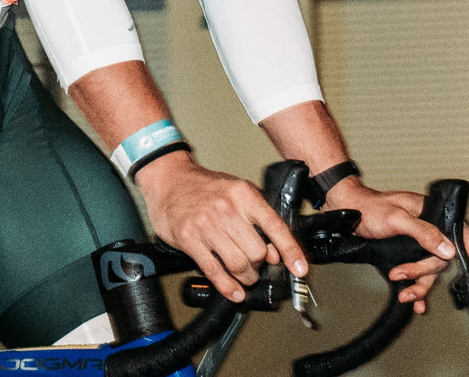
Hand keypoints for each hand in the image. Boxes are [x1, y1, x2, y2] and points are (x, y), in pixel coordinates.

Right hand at [134, 149, 307, 301]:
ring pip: (238, 264)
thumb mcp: (236, 189)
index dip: (291, 251)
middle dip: (260, 265)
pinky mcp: (189, 238)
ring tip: (245, 276)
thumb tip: (276, 250)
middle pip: (257, 252)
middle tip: (257, 266)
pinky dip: (227, 287)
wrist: (168, 178)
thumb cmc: (204, 186)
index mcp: (243, 193)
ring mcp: (206, 224)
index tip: (300, 269)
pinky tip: (234, 291)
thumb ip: (258, 216)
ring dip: (246, 277)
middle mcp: (226, 208)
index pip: (275, 226)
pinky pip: (214, 271)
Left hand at [325, 181, 468, 313]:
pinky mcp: (407, 254)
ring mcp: (418, 243)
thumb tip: (449, 249)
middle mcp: (428, 230)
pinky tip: (414, 301)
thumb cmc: (370, 207)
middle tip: (403, 273)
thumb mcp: (397, 217)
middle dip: (423, 272)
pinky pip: (419, 277)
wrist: (348, 214)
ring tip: (405, 293)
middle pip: (441, 260)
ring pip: (430, 272)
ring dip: (419, 285)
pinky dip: (417, 290)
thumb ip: (423, 232)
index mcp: (431, 213)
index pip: (461, 233)